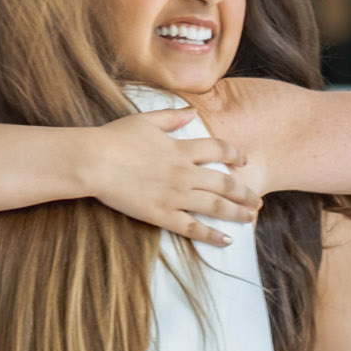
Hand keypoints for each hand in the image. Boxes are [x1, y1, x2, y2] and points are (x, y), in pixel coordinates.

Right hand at [85, 109, 259, 246]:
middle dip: (244, 192)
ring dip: (236, 212)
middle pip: (224, 182)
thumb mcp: (145, 120)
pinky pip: (193, 228)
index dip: (235, 154)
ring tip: (250, 217)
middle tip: (257, 199)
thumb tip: (191, 111)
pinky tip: (227, 240)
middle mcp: (184, 173)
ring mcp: (174, 196)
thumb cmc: (114, 138)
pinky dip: (211, 235)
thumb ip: (171, 116)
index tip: (244, 160)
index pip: (218, 150)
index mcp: (180, 149)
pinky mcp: (161, 214)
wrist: (93, 161)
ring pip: (215, 206)